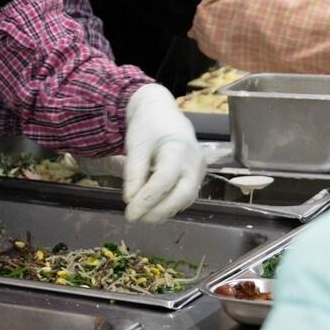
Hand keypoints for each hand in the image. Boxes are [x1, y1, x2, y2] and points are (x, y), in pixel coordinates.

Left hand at [122, 84, 204, 222]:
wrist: (162, 111)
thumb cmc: (147, 125)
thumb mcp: (136, 145)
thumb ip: (134, 173)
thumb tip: (130, 200)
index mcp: (179, 149)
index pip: (164, 181)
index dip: (146, 200)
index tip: (130, 212)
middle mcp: (194, 162)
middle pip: (181, 195)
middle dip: (159, 211)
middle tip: (136, 218)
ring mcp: (199, 169)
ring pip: (185, 198)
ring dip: (164, 210)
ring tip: (142, 215)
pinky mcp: (197, 175)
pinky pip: (186, 195)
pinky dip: (170, 204)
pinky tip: (153, 207)